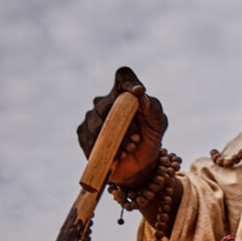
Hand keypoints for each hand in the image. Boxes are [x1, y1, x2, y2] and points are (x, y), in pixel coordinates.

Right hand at [76, 66, 167, 188]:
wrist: (139, 164)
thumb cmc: (150, 138)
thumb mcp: (158, 123)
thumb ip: (153, 107)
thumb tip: (140, 94)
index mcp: (126, 93)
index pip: (124, 76)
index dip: (129, 81)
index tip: (138, 92)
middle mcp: (106, 101)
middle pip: (108, 105)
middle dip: (125, 126)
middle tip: (137, 138)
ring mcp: (92, 116)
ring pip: (97, 124)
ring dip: (115, 140)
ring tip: (129, 149)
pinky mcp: (83, 132)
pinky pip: (88, 138)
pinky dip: (103, 149)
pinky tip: (116, 155)